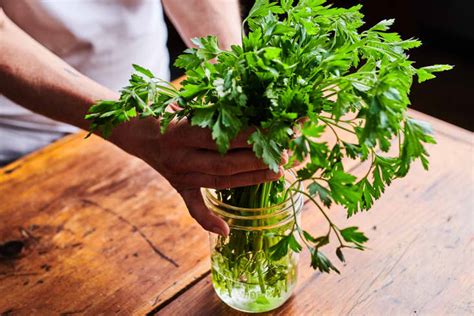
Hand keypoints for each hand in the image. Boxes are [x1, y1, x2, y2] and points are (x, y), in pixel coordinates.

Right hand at [109, 117, 285, 235]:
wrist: (132, 129)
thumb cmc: (162, 109)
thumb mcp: (182, 102)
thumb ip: (210, 106)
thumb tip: (247, 99)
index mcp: (180, 132)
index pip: (221, 137)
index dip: (250, 136)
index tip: (277, 131)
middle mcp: (179, 157)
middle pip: (225, 164)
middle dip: (258, 160)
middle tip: (286, 155)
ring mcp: (179, 176)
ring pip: (219, 182)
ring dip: (251, 179)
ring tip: (279, 172)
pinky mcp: (178, 186)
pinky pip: (192, 207)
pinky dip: (207, 220)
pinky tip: (226, 231)